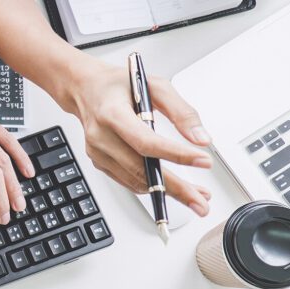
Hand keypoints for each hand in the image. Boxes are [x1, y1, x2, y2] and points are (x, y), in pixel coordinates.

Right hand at [59, 62, 212, 215]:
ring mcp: (98, 153)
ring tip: (197, 195)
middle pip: (142, 169)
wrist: (85, 90)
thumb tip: (201, 139)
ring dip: (168, 191)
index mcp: (112, 113)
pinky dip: (152, 187)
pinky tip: (172, 187)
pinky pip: (129, 181)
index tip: (203, 161)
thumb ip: (181, 111)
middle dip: (176, 188)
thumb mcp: (156, 86)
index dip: (176, 154)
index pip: (146, 141)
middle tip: (201, 201)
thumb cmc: (119, 85)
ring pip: (137, 181)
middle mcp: (101, 136)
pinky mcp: (100, 163)